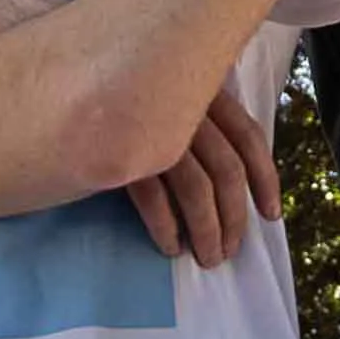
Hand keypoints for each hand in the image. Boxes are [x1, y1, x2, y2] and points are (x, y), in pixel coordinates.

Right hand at [126, 91, 280, 268]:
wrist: (68, 81)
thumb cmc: (122, 93)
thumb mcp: (169, 93)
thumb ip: (196, 115)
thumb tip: (226, 172)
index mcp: (203, 90)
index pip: (247, 136)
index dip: (265, 177)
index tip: (271, 215)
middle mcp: (185, 105)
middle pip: (226, 169)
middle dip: (233, 216)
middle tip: (229, 250)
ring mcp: (154, 125)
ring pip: (196, 186)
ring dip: (206, 229)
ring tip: (207, 257)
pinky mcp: (122, 149)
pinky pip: (152, 195)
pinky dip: (166, 225)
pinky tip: (170, 246)